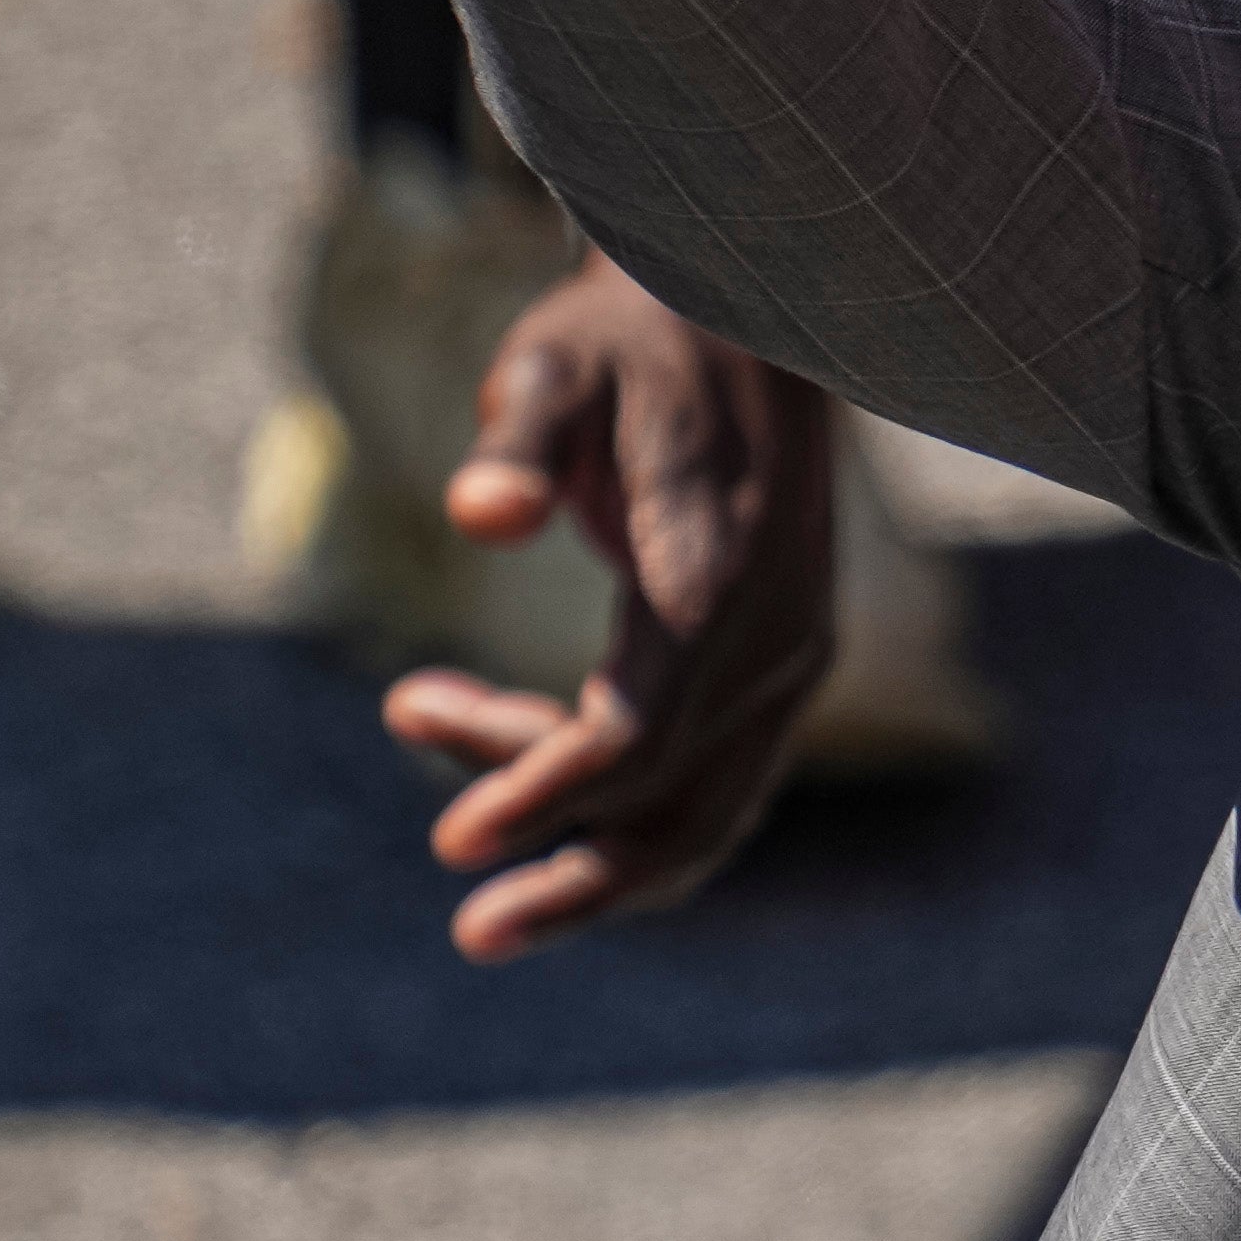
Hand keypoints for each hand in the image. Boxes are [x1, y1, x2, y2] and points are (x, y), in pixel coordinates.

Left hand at [384, 248, 836, 961]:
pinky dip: (622, 805)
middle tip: (469, 925)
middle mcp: (773, 630)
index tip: (451, 845)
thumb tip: (483, 513)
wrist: (751, 314)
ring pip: (702, 806)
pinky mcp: (780, 664)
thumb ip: (517, 434)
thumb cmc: (629, 338)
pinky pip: (710, 774)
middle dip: (570, 869)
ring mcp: (789, 654)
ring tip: (466, 847)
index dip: (540, 792)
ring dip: (595, 859)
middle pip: (674, 796)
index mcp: (718, 567)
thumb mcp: (557, 361)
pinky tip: (514, 758)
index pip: (633, 725)